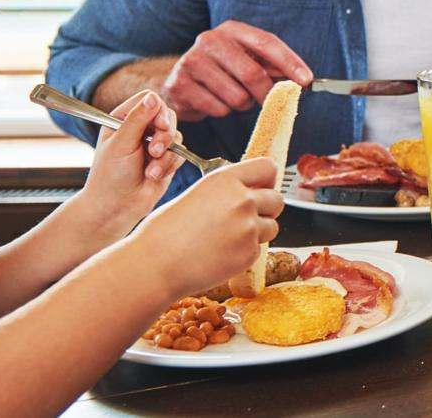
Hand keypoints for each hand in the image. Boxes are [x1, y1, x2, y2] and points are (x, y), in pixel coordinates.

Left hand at [80, 91, 182, 235]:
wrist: (117, 207)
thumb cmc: (110, 176)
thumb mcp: (121, 144)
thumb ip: (137, 120)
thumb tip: (153, 98)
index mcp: (123, 119)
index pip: (148, 100)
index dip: (157, 110)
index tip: (158, 125)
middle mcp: (140, 129)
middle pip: (167, 116)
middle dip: (165, 135)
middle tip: (155, 150)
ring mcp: (155, 144)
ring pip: (176, 136)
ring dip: (166, 154)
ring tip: (151, 169)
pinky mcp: (166, 160)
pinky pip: (180, 154)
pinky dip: (169, 165)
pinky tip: (154, 175)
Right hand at [126, 159, 284, 294]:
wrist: (155, 264)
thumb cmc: (165, 232)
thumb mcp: (196, 195)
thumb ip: (225, 191)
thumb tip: (249, 192)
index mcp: (224, 180)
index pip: (268, 167)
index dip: (267, 180)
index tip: (261, 189)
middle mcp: (241, 200)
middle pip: (277, 199)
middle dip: (266, 209)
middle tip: (245, 219)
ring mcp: (248, 228)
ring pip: (272, 226)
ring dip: (257, 232)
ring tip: (226, 238)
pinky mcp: (249, 253)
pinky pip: (259, 248)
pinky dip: (245, 252)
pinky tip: (220, 254)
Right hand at [161, 20, 314, 121]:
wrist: (180, 83)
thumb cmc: (222, 71)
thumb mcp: (247, 61)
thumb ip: (273, 66)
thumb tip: (302, 80)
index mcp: (232, 30)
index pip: (266, 43)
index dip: (290, 63)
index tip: (306, 81)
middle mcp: (210, 40)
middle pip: (252, 74)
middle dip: (267, 94)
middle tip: (270, 102)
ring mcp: (192, 61)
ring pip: (237, 96)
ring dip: (242, 104)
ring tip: (234, 97)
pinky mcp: (181, 85)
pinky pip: (218, 108)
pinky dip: (223, 111)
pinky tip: (215, 102)